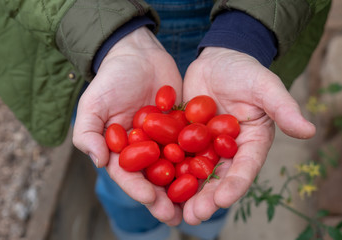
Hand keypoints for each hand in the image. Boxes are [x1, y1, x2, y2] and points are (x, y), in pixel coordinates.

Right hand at [72, 27, 182, 224]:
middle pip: (152, 179)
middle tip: (176, 216)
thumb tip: (98, 161)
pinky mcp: (182, 128)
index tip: (151, 199)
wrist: (138, 54)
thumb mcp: (92, 104)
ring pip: (174, 168)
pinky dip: (200, 159)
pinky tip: (213, 172)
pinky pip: (191, 146)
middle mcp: (142, 150)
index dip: (138, 188)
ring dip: (184, 187)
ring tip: (197, 205)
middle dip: (163, 198)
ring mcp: (164, 140)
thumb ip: (88, 133)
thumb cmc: (111, 79)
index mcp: (120, 150)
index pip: (127, 175)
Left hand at [182, 47, 315, 224]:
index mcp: (249, 144)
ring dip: (184, 191)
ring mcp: (204, 145)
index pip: (244, 168)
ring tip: (172, 210)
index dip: (235, 184)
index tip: (224, 200)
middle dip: (206, 198)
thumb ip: (283, 108)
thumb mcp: (266, 87)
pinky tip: (153, 181)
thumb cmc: (246, 71)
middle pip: (217, 178)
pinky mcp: (183, 137)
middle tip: (193, 215)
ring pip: (193, 172)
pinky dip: (165, 167)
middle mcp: (227, 150)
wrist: (218, 60)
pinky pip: (174, 153)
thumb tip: (309, 131)